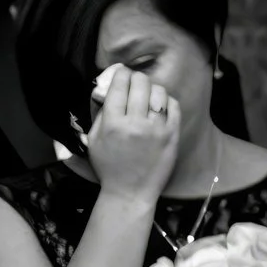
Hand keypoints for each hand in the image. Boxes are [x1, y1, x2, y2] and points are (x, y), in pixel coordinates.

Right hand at [84, 63, 180, 201]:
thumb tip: (109, 90)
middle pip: (140, 83)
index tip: (122, 75)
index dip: (121, 74)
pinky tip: (160, 107)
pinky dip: (167, 101)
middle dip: (136, 79)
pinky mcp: (172, 135)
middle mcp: (135, 123)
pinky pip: (173, 105)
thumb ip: (100, 114)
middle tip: (134, 84)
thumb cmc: (108, 167)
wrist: (129, 192)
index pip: (119, 85)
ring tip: (148, 97)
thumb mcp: (93, 140)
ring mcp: (156, 129)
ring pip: (159, 91)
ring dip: (152, 89)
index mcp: (112, 124)